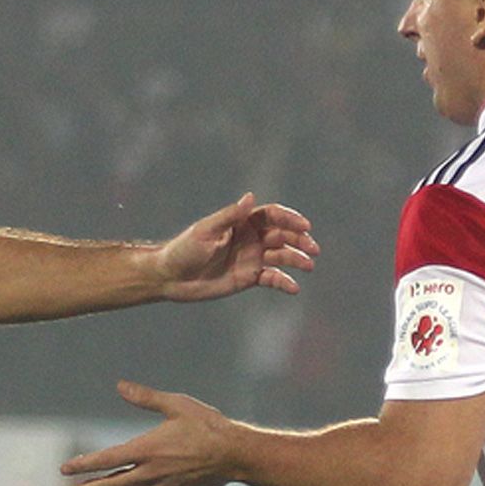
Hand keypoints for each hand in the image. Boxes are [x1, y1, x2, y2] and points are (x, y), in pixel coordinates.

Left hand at [62, 381, 238, 485]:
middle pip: (112, 485)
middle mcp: (152, 471)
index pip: (107, 459)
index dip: (84, 465)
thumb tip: (120, 386)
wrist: (237, 454)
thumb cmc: (207, 425)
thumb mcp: (176, 405)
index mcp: (148, 449)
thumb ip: (146, 398)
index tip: (65, 469)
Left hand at [152, 193, 316, 301]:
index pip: (272, 216)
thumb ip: (230, 215)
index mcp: (241, 222)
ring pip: (282, 256)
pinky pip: (272, 279)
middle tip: (313, 248)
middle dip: (300, 240)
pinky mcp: (249, 277)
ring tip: (308, 266)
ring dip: (297, 259)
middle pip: (282, 235)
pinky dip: (285, 282)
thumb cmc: (184, 249)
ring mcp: (252, 258)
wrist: (171, 277)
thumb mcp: (207, 230)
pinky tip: (294, 288)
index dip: (290, 219)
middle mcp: (250, 238)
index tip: (305, 226)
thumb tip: (251, 196)